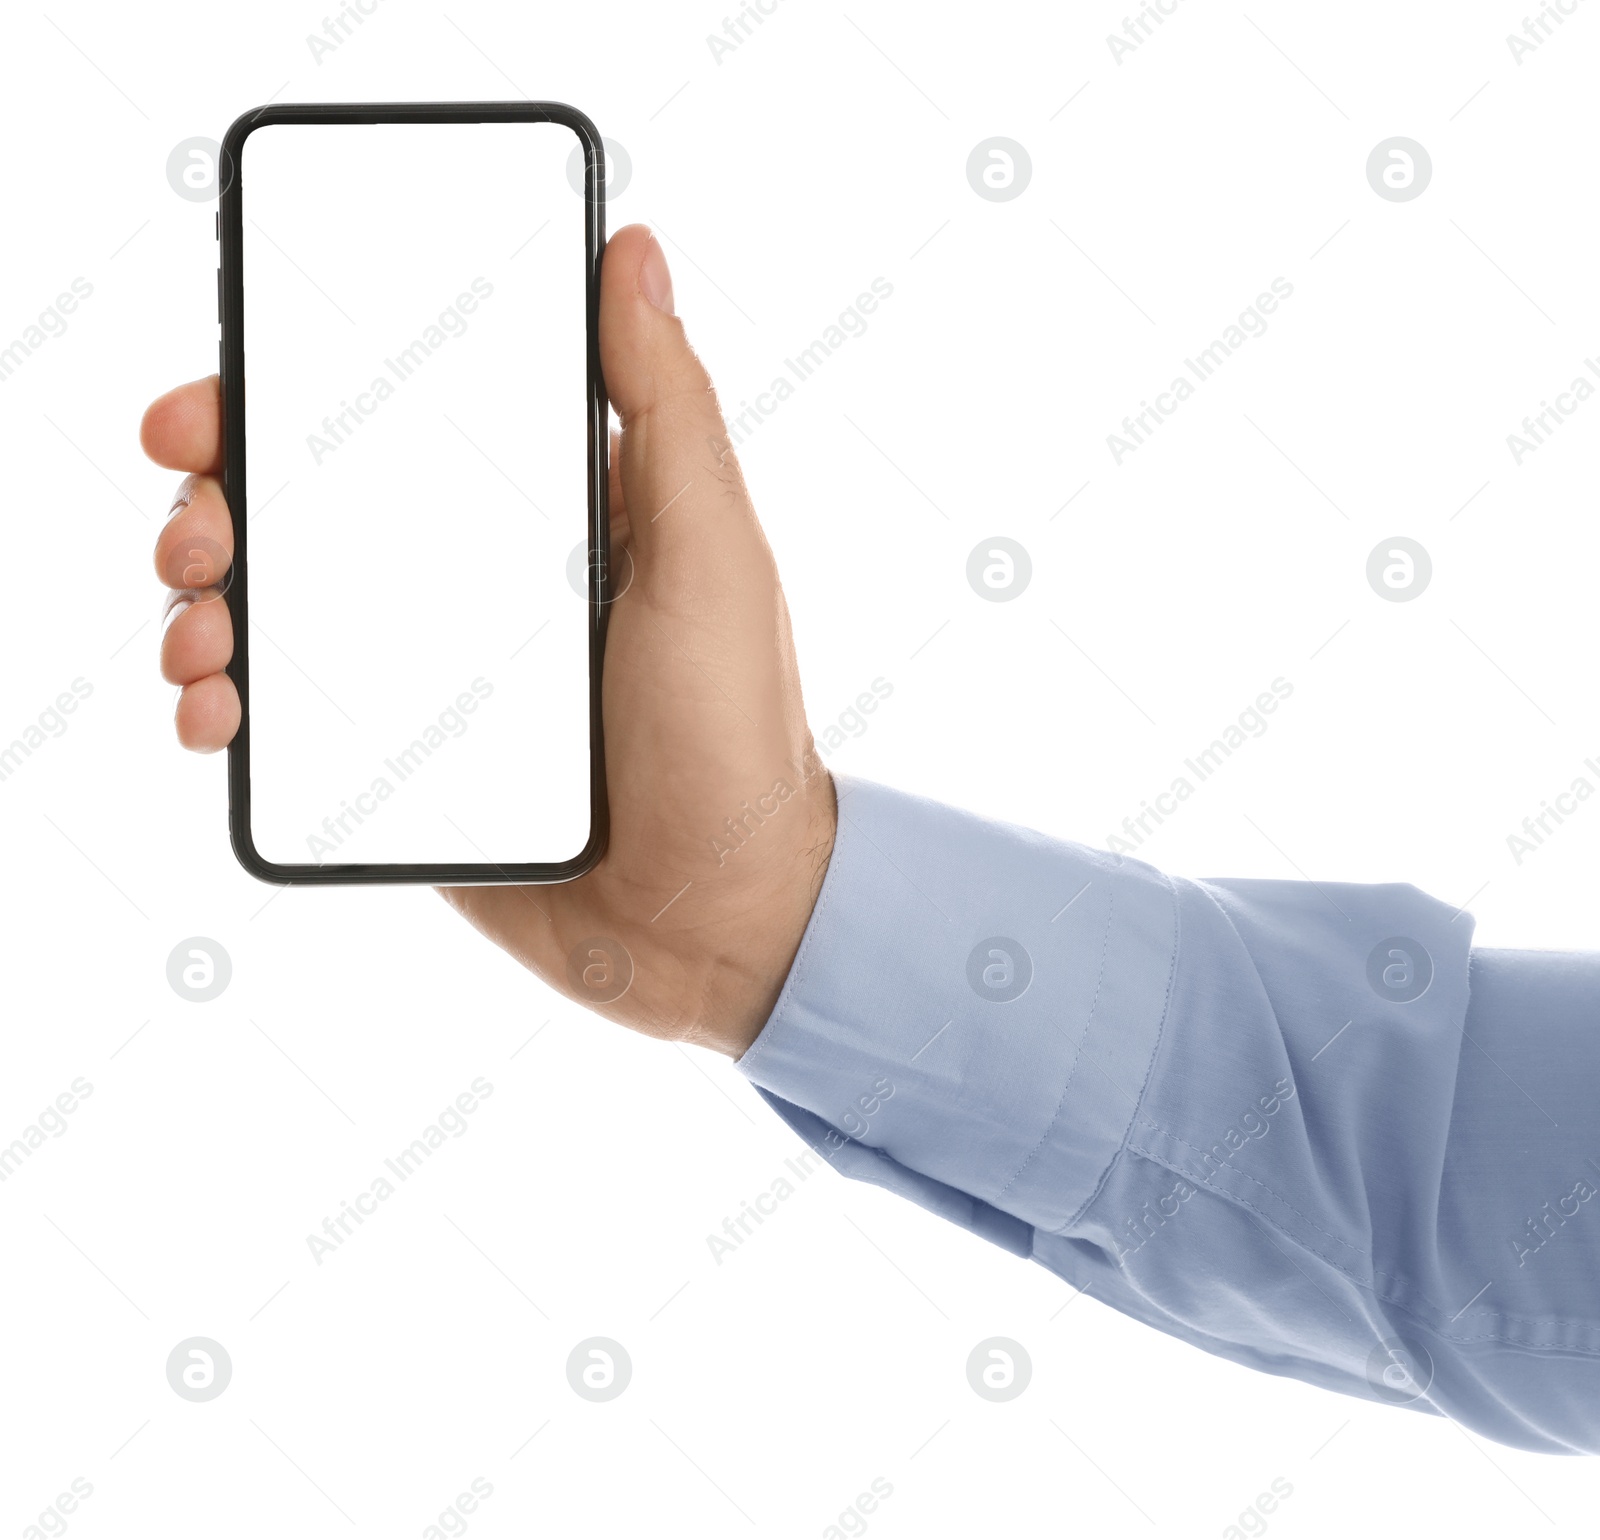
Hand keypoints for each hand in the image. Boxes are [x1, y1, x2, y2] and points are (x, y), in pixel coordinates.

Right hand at [142, 224, 835, 1057]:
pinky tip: (213, 712)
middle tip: (195, 525)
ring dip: (207, 602)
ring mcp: (435, 674)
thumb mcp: (715, 553)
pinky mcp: (407, 765)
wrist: (720, 920)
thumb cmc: (737, 733)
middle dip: (223, 499)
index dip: (297, 393)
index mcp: (547, 514)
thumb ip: (668, 408)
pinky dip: (232, 706)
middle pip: (315, 509)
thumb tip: (631, 251)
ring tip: (198, 634)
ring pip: (285, 610)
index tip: (222, 396)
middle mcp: (480, 582)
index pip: (403, 421)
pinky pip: (294, 722)